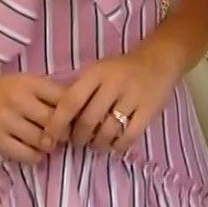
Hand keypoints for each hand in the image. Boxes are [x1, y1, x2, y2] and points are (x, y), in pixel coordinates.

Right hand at [0, 71, 68, 163]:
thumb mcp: (22, 83)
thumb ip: (46, 94)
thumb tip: (76, 111)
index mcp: (29, 83)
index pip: (64, 99)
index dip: (74, 112)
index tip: (75, 120)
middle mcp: (19, 100)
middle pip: (56, 123)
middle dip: (64, 133)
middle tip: (63, 137)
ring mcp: (6, 120)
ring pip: (42, 141)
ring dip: (49, 147)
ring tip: (46, 145)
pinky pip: (25, 155)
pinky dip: (35, 157)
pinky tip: (33, 153)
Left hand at [49, 49, 178, 153]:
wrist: (158, 60)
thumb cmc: (120, 70)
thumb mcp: (97, 71)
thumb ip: (79, 91)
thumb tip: (56, 122)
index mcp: (96, 73)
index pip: (70, 101)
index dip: (56, 123)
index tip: (48, 139)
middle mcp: (113, 84)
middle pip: (88, 120)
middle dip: (78, 137)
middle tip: (76, 141)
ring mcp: (133, 97)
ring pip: (107, 131)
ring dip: (96, 144)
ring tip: (94, 144)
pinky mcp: (149, 110)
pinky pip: (129, 136)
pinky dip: (117, 146)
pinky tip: (113, 145)